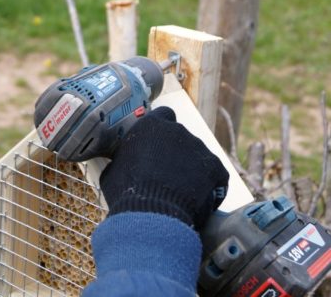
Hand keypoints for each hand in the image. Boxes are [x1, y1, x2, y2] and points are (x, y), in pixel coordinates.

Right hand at [99, 107, 228, 229]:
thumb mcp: (113, 171)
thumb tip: (122, 167)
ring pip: (198, 157)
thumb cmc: (125, 193)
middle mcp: (178, 130)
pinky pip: (215, 176)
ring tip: (181, 195)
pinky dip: (209, 187)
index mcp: (151, 125)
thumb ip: (124, 161)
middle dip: (177, 154)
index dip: (161, 132)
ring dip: (192, 171)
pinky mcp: (216, 168)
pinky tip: (197, 203)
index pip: (163, 116)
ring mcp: (200, 148)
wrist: (151, 215)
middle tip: (167, 176)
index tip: (157, 146)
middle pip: (181, 138)